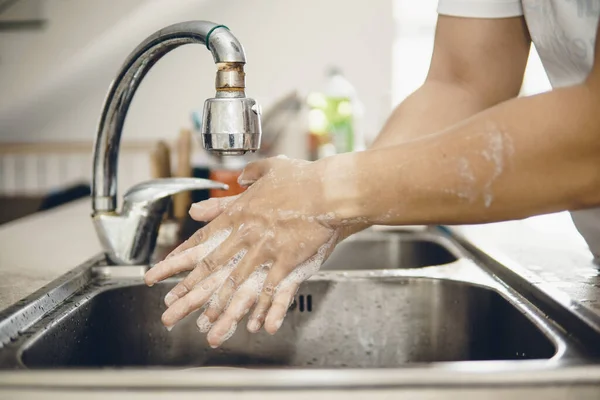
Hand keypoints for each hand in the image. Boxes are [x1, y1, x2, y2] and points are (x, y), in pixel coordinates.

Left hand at [144, 156, 351, 347]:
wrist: (331, 188)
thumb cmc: (303, 178)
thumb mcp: (270, 169)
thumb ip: (249, 177)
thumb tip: (239, 178)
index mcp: (238, 213)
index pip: (201, 241)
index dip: (177, 261)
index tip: (159, 274)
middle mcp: (246, 233)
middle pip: (211, 267)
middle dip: (188, 292)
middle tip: (170, 310)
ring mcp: (266, 249)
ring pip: (237, 284)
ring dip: (220, 307)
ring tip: (206, 326)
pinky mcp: (287, 261)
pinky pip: (271, 290)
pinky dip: (262, 308)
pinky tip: (254, 325)